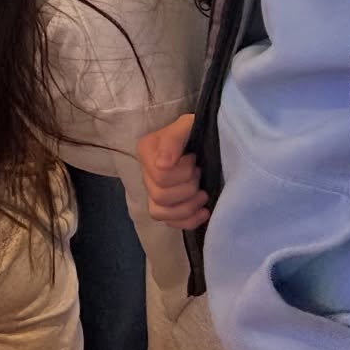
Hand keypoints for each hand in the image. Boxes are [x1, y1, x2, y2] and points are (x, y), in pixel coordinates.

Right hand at [137, 113, 209, 228]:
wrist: (202, 140)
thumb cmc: (194, 131)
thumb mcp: (187, 125)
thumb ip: (173, 139)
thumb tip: (163, 165)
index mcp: (146, 152)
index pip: (160, 176)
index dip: (183, 172)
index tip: (194, 159)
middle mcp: (145, 173)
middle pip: (160, 196)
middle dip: (187, 188)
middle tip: (199, 174)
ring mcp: (153, 192)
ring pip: (160, 212)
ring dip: (187, 206)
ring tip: (203, 193)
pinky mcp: (166, 207)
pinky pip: (169, 223)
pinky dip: (188, 221)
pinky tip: (204, 211)